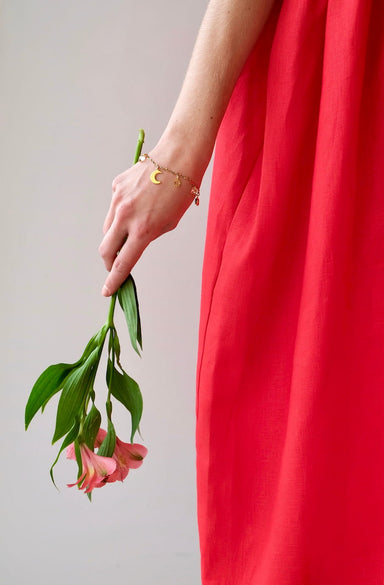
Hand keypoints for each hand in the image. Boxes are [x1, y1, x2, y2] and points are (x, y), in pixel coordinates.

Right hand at [99, 151, 197, 295]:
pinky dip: (121, 212)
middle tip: (114, 266)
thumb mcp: (169, 224)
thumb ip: (147, 237)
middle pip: (106, 250)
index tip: (107, 291)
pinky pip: (113, 207)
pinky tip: (137, 203)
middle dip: (109, 262)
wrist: (178, 158)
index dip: (114, 280)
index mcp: (143, 230)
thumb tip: (130, 244)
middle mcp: (125, 216)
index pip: (123, 263)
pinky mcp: (115, 186)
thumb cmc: (180, 193)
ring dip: (115, 236)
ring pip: (107, 228)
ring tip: (132, 229)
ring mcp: (117, 200)